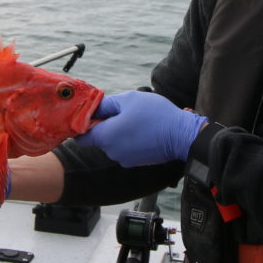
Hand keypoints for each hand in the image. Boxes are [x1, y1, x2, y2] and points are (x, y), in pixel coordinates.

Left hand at [73, 90, 207, 166]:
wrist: (181, 136)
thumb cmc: (155, 115)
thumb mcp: (128, 100)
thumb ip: (106, 104)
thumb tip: (92, 108)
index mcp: (106, 136)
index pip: (81, 137)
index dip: (83, 125)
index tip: (92, 115)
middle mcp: (111, 151)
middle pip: (99, 138)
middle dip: (106, 125)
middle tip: (122, 112)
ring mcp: (123, 159)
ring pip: (112, 143)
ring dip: (119, 132)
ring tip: (136, 120)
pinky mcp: (135, 163)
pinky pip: (124, 149)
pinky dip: (129, 140)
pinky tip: (143, 130)